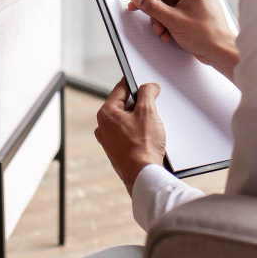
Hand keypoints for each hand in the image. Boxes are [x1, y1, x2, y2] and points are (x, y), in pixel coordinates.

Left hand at [94, 78, 165, 195]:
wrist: (144, 176)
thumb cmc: (143, 145)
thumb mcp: (148, 111)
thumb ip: (147, 92)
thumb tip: (149, 86)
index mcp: (106, 113)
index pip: (120, 89)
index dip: (135, 83)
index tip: (145, 82)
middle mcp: (103, 126)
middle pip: (124, 105)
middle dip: (140, 105)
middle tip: (153, 108)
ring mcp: (108, 140)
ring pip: (127, 121)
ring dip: (140, 120)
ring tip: (152, 127)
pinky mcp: (116, 152)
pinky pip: (127, 135)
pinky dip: (138, 133)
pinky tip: (149, 139)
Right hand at [129, 0, 237, 74]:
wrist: (220, 51)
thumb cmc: (208, 34)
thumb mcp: (174, 19)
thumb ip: (153, 6)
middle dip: (152, 4)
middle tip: (138, 8)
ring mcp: (191, 1)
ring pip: (165, 3)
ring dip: (158, 17)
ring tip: (160, 29)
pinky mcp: (189, 12)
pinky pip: (170, 12)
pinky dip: (165, 22)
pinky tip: (166, 33)